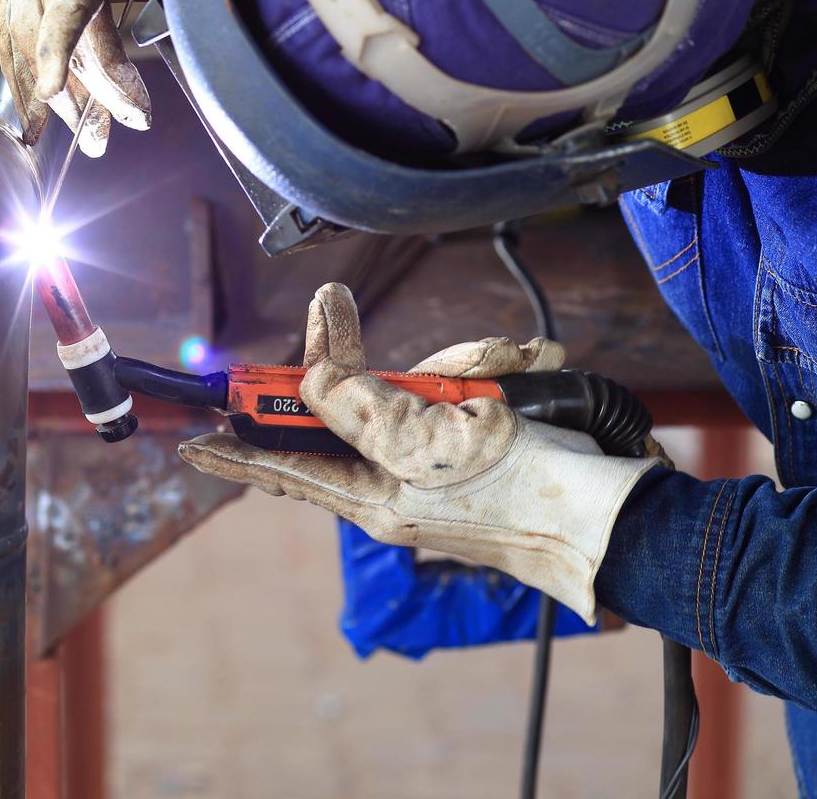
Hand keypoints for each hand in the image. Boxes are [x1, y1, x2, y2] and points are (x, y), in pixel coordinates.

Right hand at [0, 0, 193, 153]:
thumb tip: (145, 50)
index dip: (62, 42)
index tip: (54, 92)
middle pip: (45, 23)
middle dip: (69, 90)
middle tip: (97, 138)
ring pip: (17, 30)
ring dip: (39, 89)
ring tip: (65, 133)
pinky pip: (7, 22)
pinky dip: (20, 66)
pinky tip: (36, 103)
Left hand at [178, 283, 657, 622]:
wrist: (628, 515)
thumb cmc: (527, 492)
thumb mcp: (426, 443)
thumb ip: (354, 404)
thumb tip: (306, 373)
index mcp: (371, 496)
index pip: (284, 465)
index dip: (235, 448)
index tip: (188, 445)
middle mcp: (396, 479)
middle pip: (357, 400)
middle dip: (386, 363)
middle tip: (332, 301)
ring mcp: (440, 460)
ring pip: (420, 384)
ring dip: (465, 366)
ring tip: (513, 372)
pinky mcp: (481, 440)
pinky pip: (469, 390)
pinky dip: (499, 374)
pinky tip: (533, 369)